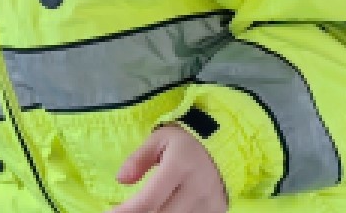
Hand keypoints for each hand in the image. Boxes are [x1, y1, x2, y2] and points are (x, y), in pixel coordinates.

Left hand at [110, 124, 228, 212]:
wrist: (224, 145)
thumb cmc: (185, 142)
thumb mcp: (158, 140)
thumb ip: (138, 159)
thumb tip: (120, 179)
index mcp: (178, 168)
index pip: (149, 200)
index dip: (127, 212)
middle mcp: (195, 190)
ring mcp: (208, 205)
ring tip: (143, 211)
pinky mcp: (217, 212)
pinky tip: (161, 211)